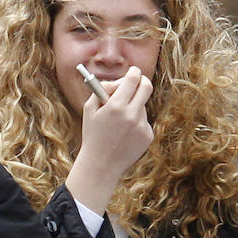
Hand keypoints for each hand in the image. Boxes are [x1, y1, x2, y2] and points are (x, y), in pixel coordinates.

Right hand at [65, 66, 153, 212]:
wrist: (101, 165)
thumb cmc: (92, 135)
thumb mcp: (89, 110)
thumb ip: (101, 91)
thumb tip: (117, 81)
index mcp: (116, 106)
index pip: (133, 79)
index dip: (133, 72)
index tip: (133, 72)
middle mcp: (131, 115)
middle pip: (146, 86)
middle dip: (142, 81)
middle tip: (136, 83)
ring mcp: (141, 126)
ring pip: (142, 106)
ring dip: (133, 107)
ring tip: (119, 123)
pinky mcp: (147, 136)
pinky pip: (143, 121)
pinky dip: (136, 123)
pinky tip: (124, 135)